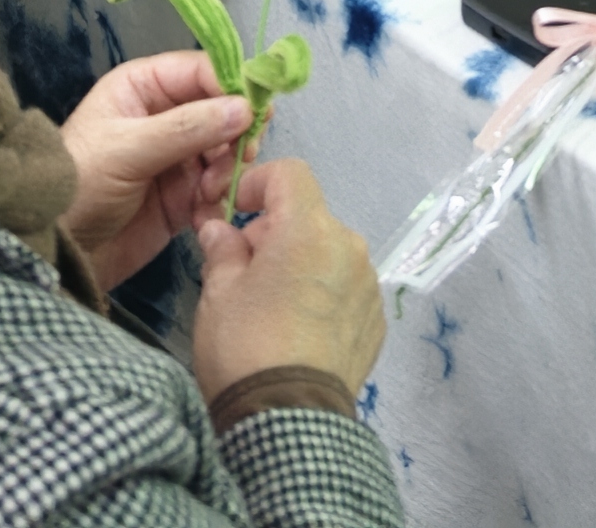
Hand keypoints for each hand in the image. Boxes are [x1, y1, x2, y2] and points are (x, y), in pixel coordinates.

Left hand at [60, 50, 257, 292]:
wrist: (59, 252)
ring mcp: (178, 156)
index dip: (231, 84)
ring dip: (228, 168)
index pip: (201, 70)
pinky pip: (219, 186)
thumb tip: (245, 108)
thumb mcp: (127, 149)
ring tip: (211, 190)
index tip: (255, 110)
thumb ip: (187, 128)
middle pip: (222, 109)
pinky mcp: (185, 195)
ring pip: (226, 148)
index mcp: (144, 87)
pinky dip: (221, 198)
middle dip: (235, 132)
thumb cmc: (80, 185)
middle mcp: (166, 115)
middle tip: (241, 156)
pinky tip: (206, 212)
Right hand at [188, 158, 384, 408]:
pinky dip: (323, 294)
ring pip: (329, 253)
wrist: (288, 421)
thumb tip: (221, 229)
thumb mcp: (218, 293)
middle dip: (275, 232)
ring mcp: (368, 284)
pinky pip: (345, 288)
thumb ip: (223, 249)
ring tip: (272, 306)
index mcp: (310, 229)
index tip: (235, 211)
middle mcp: (350, 246)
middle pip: (309, 217)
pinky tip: (299, 330)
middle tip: (243, 270)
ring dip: (301, 263)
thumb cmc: (246, 345)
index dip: (259, 183)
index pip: (291, 174)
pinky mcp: (376, 320)